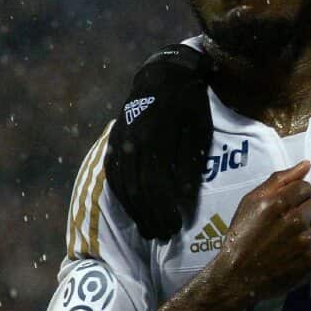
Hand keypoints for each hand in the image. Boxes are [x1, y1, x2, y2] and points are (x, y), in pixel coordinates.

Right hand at [105, 44, 214, 239]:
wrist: (163, 75)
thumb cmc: (189, 104)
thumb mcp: (198, 131)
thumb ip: (189, 164)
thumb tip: (183, 198)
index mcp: (153, 139)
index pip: (154, 185)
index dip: (163, 209)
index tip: (176, 228)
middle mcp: (129, 142)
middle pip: (135, 190)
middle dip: (150, 216)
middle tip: (164, 235)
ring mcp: (117, 141)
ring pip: (121, 185)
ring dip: (135, 211)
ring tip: (150, 230)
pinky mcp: (112, 141)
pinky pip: (112, 175)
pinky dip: (123, 196)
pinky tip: (134, 210)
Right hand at [210, 161, 310, 303]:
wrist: (238, 278)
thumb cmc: (242, 237)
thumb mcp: (250, 203)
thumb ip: (279, 180)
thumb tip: (306, 165)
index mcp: (278, 203)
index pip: (306, 187)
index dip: (297, 197)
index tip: (287, 209)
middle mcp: (295, 221)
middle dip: (306, 212)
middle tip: (290, 226)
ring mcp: (306, 242)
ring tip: (296, 240)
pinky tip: (302, 252)